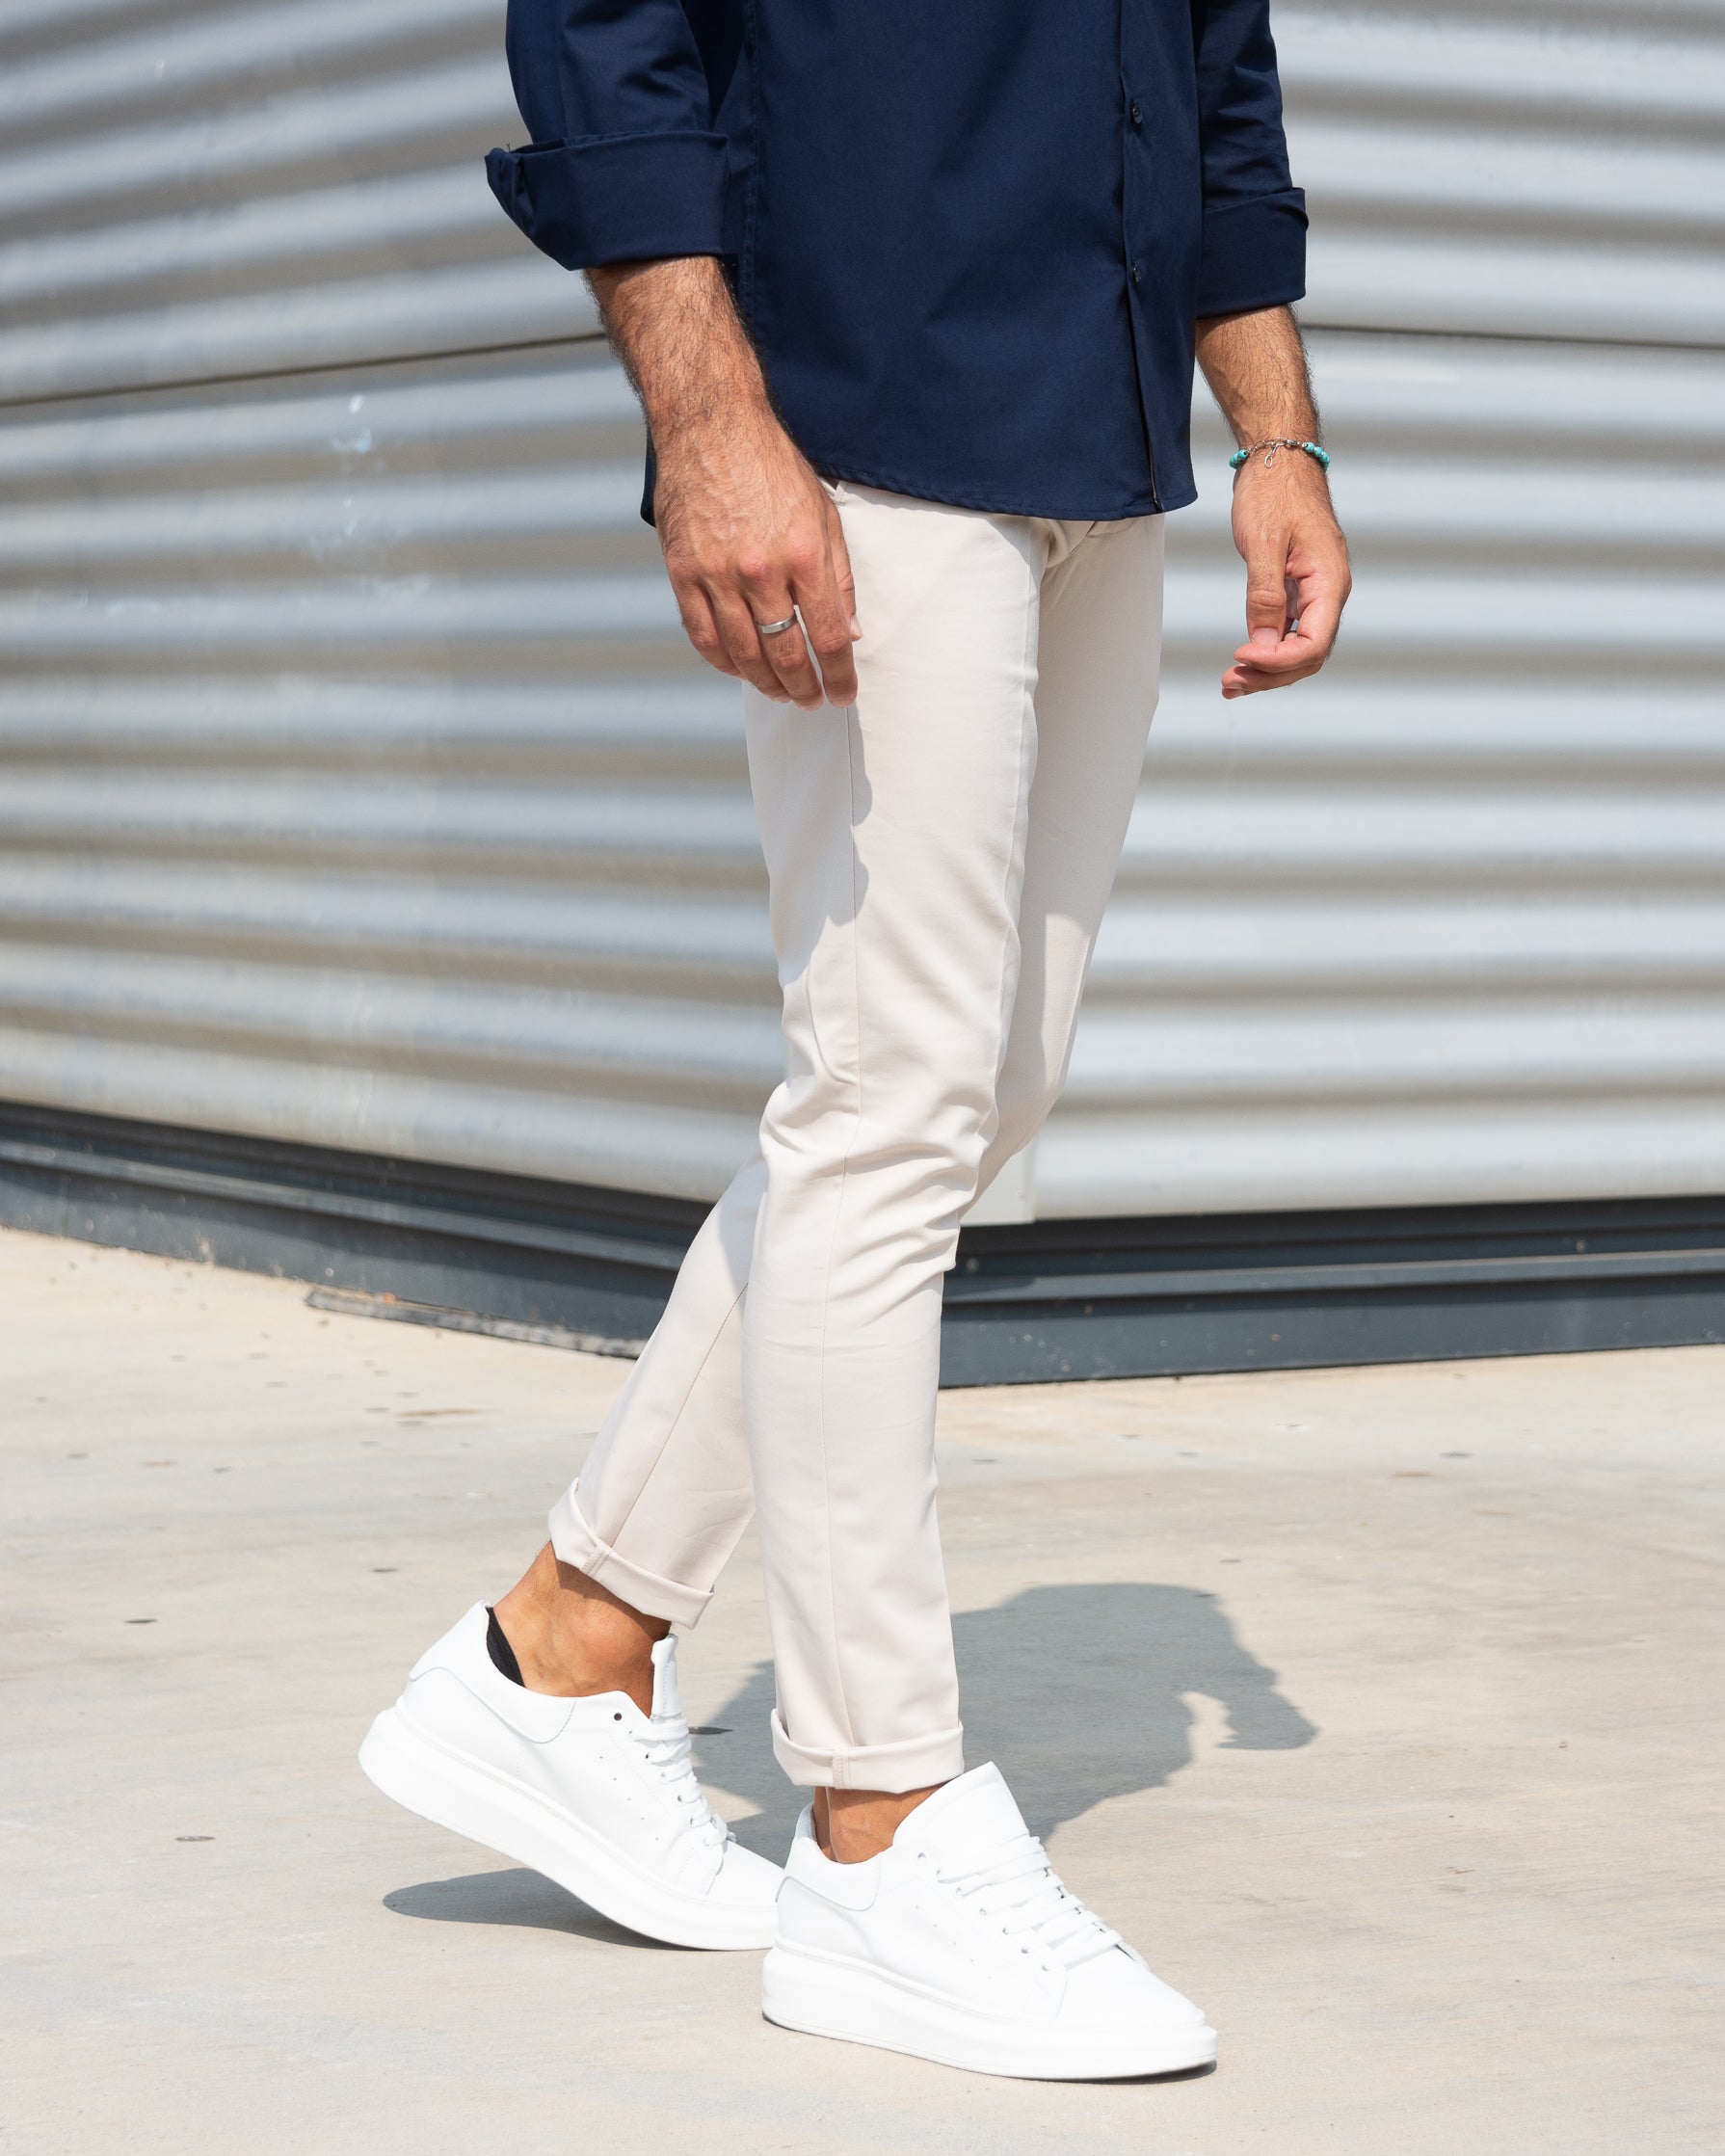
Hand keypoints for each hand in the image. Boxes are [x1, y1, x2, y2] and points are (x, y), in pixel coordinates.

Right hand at [654, 396, 859, 711]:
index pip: (828, 637)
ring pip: (743, 654)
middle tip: (811, 700)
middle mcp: (760, 571)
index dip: (839, 675)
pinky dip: (723, 662)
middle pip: (785, 655)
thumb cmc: (771, 466)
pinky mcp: (683, 573)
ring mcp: (717, 575)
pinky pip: (703, 636)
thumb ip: (839, 576)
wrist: (711, 425)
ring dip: (765, 684)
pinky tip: (740, 669)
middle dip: (803, 687)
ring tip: (780, 693)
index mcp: (804, 554)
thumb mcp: (824, 513)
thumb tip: (849, 632)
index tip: (843, 694)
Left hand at [1221, 452, 1351, 699]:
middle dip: (1269, 675)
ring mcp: (1313, 595)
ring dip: (1265, 671)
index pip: (1313, 644)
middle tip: (1229, 681)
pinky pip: (1287, 633)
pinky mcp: (1297, 592)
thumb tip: (1263, 643)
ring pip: (1297, 650)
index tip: (1241, 655)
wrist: (1277, 460)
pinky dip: (1265, 652)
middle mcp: (1327, 594)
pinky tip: (1242, 663)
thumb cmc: (1275, 492)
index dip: (1277, 661)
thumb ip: (1265, 595)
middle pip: (1307, 656)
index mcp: (1330, 582)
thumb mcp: (1265, 543)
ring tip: (1230, 682)